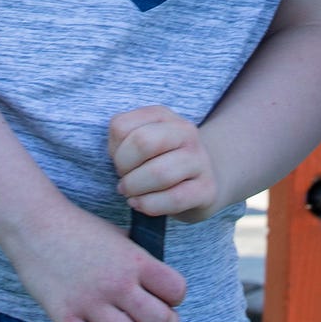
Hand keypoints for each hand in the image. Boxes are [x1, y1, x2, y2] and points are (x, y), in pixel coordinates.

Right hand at [0, 200, 187, 321]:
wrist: (34, 222)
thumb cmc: (77, 227)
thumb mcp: (117, 235)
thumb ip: (136, 257)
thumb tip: (154, 277)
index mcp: (134, 260)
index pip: (175, 288)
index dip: (177, 297)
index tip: (171, 300)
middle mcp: (117, 283)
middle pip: (159, 320)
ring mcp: (90, 302)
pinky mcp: (64, 315)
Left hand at [111, 104, 221, 223]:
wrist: (200, 182)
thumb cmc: (159, 162)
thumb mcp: (140, 143)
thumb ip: (123, 143)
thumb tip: (117, 161)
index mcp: (162, 115)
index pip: (120, 126)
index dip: (113, 149)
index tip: (120, 161)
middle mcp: (185, 131)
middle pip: (142, 143)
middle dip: (124, 167)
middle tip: (124, 180)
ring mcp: (200, 159)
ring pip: (159, 173)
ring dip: (135, 189)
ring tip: (132, 194)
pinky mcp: (207, 189)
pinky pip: (174, 198)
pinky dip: (149, 205)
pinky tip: (142, 204)